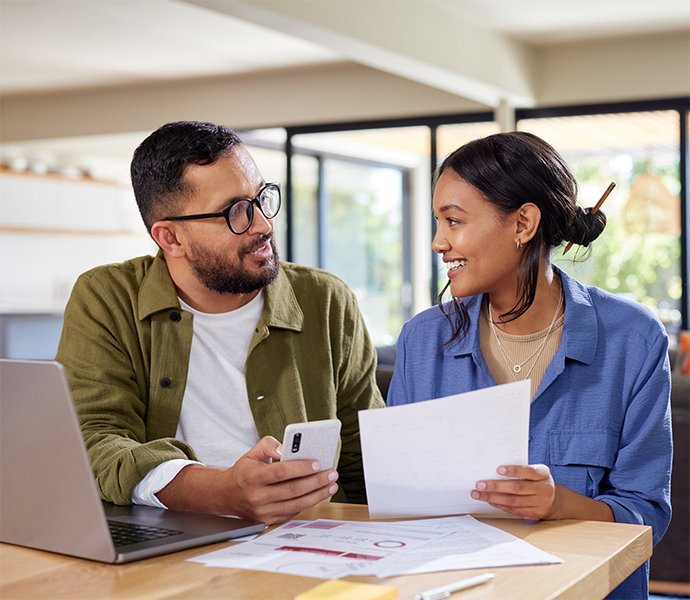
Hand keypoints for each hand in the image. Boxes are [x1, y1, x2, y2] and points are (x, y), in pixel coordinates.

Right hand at [156, 436, 338, 524]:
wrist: (226, 495)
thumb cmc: (244, 472)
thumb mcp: (252, 453)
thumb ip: (268, 445)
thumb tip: (284, 448)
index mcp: (252, 477)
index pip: (280, 472)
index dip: (300, 468)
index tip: (317, 463)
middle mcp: (257, 497)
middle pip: (292, 490)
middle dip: (316, 481)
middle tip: (331, 473)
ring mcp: (263, 511)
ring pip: (296, 504)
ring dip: (318, 495)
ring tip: (331, 485)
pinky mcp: (269, 520)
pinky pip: (293, 512)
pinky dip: (309, 503)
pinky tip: (319, 494)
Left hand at [471, 464, 557, 519]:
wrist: (554, 500)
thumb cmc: (537, 481)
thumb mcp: (535, 471)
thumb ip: (521, 470)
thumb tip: (494, 470)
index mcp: (543, 473)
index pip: (528, 471)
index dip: (513, 470)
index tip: (498, 470)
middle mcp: (545, 488)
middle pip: (517, 488)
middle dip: (496, 486)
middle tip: (480, 484)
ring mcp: (540, 503)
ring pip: (513, 501)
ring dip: (493, 498)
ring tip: (478, 494)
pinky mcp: (534, 513)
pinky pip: (514, 510)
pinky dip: (500, 505)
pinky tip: (489, 501)